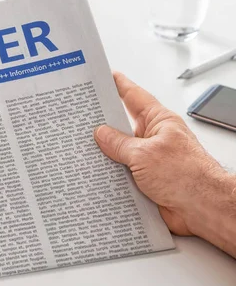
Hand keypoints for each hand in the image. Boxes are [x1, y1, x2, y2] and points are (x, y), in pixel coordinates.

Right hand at [94, 72, 233, 238]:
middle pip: (123, 127)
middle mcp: (154, 139)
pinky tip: (98, 176)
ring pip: (119, 153)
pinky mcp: (146, 181)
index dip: (119, 85)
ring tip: (85, 152)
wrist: (204, 209)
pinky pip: (121, 174)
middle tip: (82, 120)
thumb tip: (101, 133)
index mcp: (159, 122)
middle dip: (103, 125)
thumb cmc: (189, 177)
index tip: (106, 77)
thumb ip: (119, 143)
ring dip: (106, 156)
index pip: (134, 97)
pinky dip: (110, 176)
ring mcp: (149, 160)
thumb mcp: (144, 154)